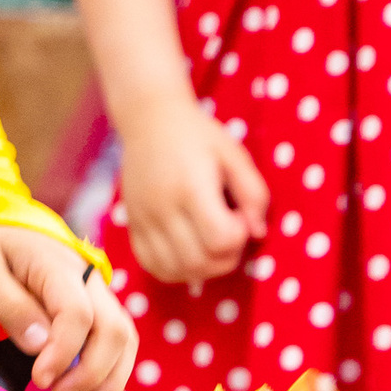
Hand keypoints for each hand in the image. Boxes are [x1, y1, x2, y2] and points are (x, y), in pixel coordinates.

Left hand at [0, 224, 135, 390]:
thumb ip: (11, 307)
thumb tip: (40, 346)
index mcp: (56, 265)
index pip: (77, 314)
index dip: (64, 353)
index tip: (40, 380)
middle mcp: (87, 278)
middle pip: (112, 328)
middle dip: (93, 372)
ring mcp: (95, 291)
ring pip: (123, 336)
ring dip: (111, 377)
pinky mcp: (93, 305)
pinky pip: (116, 338)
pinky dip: (113, 370)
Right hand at [115, 90, 266, 284]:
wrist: (149, 120)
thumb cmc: (199, 136)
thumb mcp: (235, 155)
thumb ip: (254, 194)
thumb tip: (257, 233)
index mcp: (191, 187)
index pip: (220, 239)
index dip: (240, 237)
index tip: (240, 217)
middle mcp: (163, 208)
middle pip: (198, 262)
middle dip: (225, 258)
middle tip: (231, 235)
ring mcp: (143, 220)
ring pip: (175, 270)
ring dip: (202, 268)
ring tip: (211, 245)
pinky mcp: (132, 226)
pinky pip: (152, 266)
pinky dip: (176, 270)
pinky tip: (189, 252)